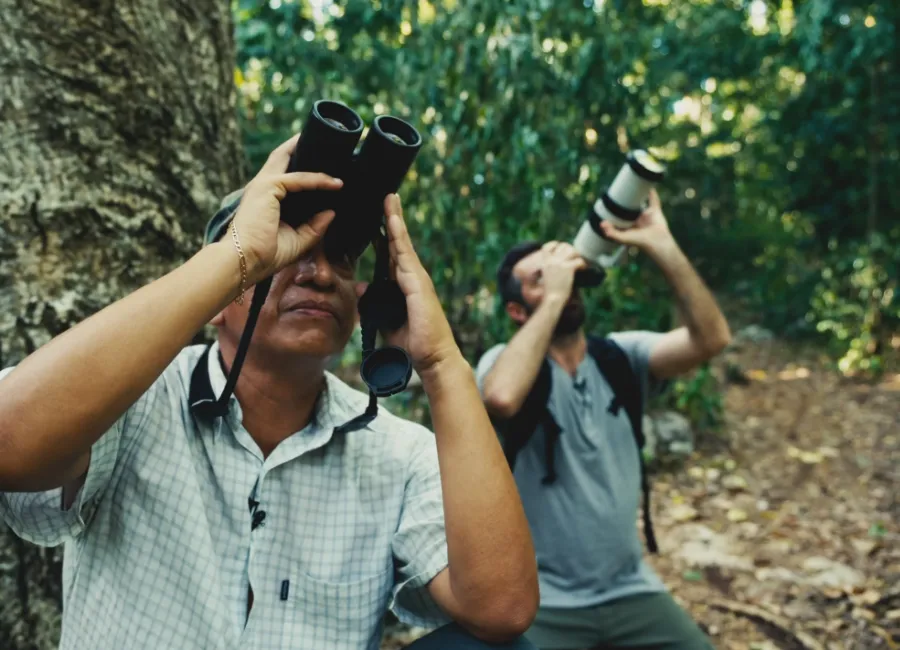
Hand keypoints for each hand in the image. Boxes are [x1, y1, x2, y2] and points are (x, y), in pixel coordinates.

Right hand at [230, 134, 343, 283]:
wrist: (245, 261)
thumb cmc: (265, 255)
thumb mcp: (298, 240)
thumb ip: (314, 226)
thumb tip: (332, 212)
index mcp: (266, 199)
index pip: (285, 175)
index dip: (302, 167)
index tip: (323, 168)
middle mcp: (262, 188)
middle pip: (282, 158)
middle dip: (299, 146)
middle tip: (323, 140)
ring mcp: (263, 185)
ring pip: (286, 158)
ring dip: (307, 149)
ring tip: (330, 145)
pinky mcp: (267, 187)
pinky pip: (298, 179)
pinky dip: (317, 179)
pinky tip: (334, 183)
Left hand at [381, 194, 459, 375]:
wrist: (433, 359)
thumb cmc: (413, 344)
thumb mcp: (385, 321)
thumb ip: (375, 304)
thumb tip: (363, 287)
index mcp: (405, 286)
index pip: (393, 255)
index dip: (386, 236)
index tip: (379, 219)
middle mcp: (413, 278)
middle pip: (399, 243)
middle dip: (393, 219)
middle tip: (387, 197)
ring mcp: (417, 279)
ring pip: (403, 243)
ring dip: (396, 220)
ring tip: (390, 198)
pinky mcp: (418, 283)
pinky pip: (405, 254)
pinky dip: (399, 235)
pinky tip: (392, 219)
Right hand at [539, 241, 586, 302]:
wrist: (552, 298)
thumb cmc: (550, 292)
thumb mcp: (546, 276)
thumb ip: (551, 267)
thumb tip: (562, 263)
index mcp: (544, 262)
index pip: (548, 246)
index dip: (556, 245)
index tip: (561, 248)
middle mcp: (552, 260)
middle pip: (563, 246)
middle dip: (570, 249)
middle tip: (574, 257)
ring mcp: (560, 263)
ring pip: (572, 250)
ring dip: (577, 255)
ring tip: (579, 262)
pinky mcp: (568, 268)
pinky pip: (579, 260)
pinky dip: (583, 264)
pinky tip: (582, 269)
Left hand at [599, 188, 674, 254]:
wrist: (657, 241)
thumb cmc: (640, 242)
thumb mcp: (622, 238)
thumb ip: (611, 232)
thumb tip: (601, 224)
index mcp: (629, 226)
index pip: (620, 216)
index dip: (614, 211)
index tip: (608, 203)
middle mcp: (637, 220)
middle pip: (630, 207)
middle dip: (625, 201)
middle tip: (619, 191)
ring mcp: (646, 215)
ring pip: (641, 202)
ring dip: (638, 195)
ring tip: (632, 186)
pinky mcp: (655, 211)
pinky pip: (654, 200)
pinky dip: (651, 193)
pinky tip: (647, 185)